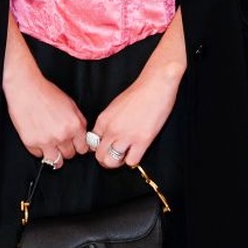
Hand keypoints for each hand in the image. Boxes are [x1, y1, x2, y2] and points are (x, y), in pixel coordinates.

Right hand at [3, 15, 89, 165]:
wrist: (23, 84)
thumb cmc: (46, 90)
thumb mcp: (69, 101)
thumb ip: (78, 119)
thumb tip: (84, 135)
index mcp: (75, 123)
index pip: (85, 147)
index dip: (81, 144)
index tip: (76, 140)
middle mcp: (63, 133)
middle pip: (72, 155)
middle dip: (68, 148)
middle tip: (61, 138)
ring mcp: (47, 140)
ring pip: (57, 160)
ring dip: (55, 153)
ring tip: (51, 142)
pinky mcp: (31, 142)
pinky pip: (40, 155)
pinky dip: (40, 149)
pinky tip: (38, 136)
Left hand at [91, 13, 187, 168]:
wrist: (155, 85)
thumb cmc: (138, 93)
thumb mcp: (115, 106)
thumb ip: (110, 121)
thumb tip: (109, 134)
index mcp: (103, 119)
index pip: (92, 142)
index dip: (99, 147)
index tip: (107, 147)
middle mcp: (112, 129)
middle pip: (99, 156)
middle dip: (105, 160)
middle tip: (114, 157)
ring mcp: (126, 136)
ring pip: (112, 162)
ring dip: (118, 162)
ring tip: (125, 156)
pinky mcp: (142, 140)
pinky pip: (131, 162)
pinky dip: (133, 160)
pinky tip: (137, 152)